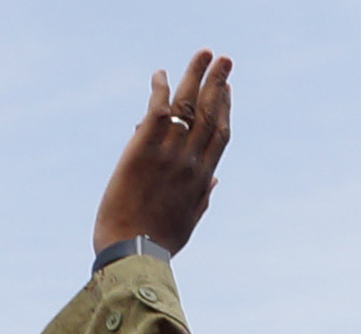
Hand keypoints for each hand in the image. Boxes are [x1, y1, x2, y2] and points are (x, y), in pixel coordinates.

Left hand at [91, 50, 231, 254]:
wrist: (132, 252)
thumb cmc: (157, 242)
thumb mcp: (188, 221)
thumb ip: (203, 197)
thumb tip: (215, 181)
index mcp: (203, 178)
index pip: (220, 134)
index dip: (226, 107)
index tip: (228, 88)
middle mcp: (190, 161)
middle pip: (210, 113)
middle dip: (218, 83)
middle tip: (223, 59)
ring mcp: (168, 154)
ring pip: (187, 106)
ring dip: (196, 76)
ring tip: (203, 54)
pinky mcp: (142, 151)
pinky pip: (156, 112)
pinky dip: (160, 90)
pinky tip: (160, 74)